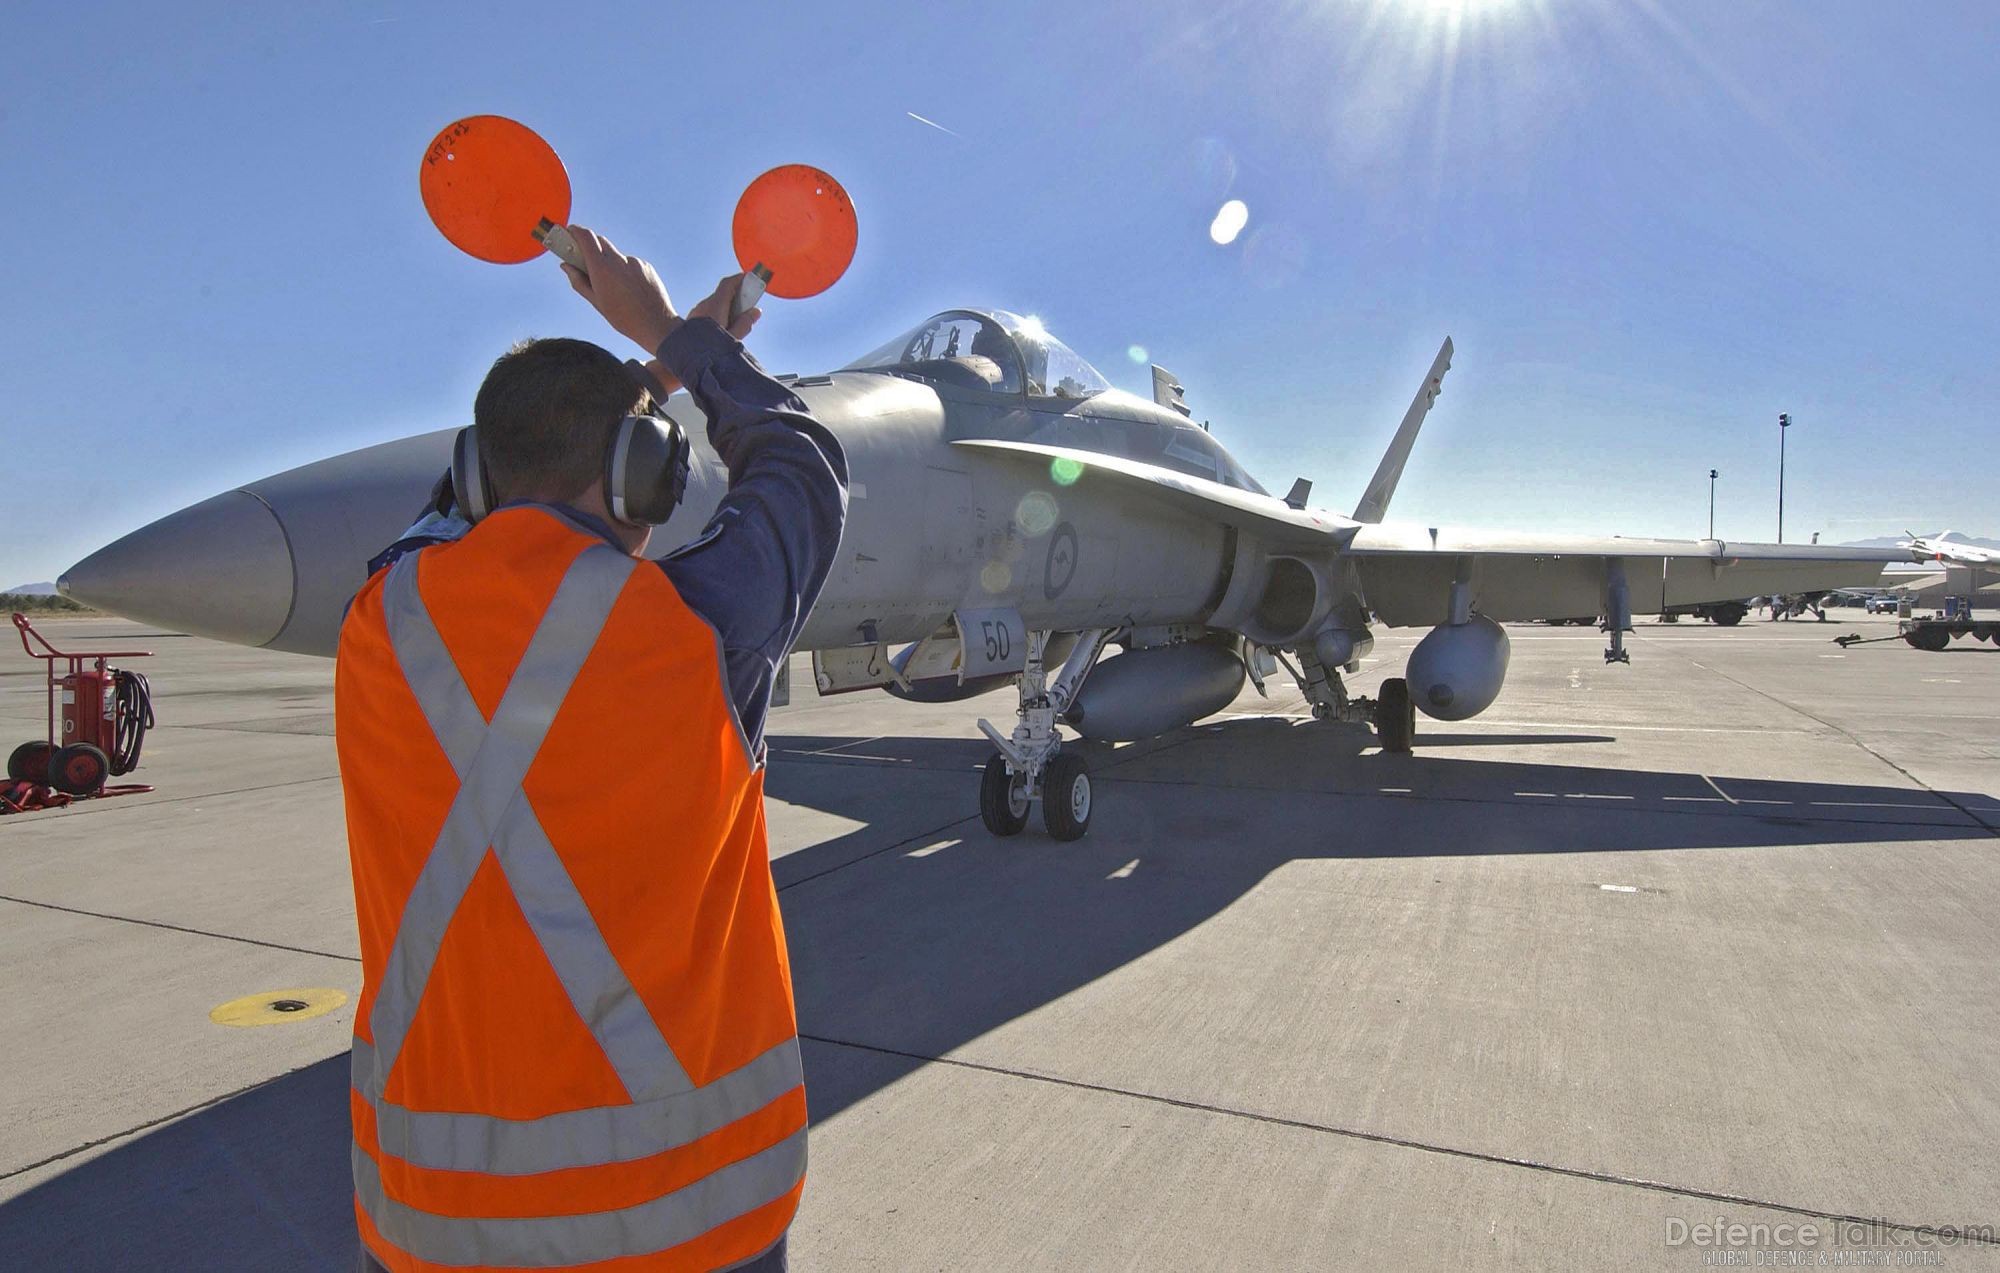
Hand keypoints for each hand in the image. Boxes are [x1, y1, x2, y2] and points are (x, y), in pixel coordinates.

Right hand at [560, 225, 680, 352]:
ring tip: (613, 286)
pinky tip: (629, 289)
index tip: (569, 231)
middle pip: (600, 241)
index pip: (586, 237)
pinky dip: (625, 270)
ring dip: (609, 262)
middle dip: (590, 246)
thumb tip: (566, 266)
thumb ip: (578, 281)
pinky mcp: (646, 266)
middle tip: (583, 258)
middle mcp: (618, 260)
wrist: (656, 324)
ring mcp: (634, 262)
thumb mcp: (596, 302)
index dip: (575, 231)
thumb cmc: (624, 318)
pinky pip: (630, 263)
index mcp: (602, 268)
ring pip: (616, 254)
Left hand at [633, 277, 761, 395]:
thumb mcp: (732, 339)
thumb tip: (755, 312)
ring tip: (739, 321)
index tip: (752, 278)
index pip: (728, 284)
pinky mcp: (694, 320)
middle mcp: (704, 305)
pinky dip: (720, 314)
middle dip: (738, 297)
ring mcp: (697, 312)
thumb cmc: (707, 350)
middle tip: (750, 304)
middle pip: (723, 294)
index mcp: (715, 306)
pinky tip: (725, 329)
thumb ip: (745, 324)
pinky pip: (710, 312)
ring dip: (729, 307)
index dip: (741, 279)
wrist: (679, 359)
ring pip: (717, 304)